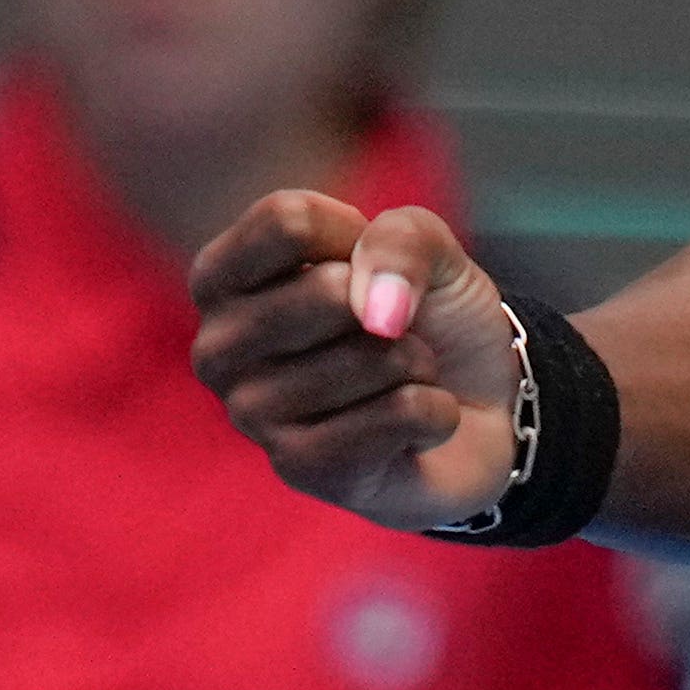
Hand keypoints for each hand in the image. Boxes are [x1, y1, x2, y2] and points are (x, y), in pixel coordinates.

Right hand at [188, 192, 521, 527]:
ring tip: (398, 381)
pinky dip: (434, 411)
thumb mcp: (429, 248)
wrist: (474, 412)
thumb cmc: (429, 318)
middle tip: (393, 335)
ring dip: (418, 364)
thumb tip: (373, 309)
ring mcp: (248, 414)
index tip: (370, 264)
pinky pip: (400, 413)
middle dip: (397, 309)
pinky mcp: (298, 468)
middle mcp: (215, 348)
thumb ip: (403, 238)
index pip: (287, 220)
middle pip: (328, 291)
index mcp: (221, 279)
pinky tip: (412, 428)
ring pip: (374, 356)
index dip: (359, 234)